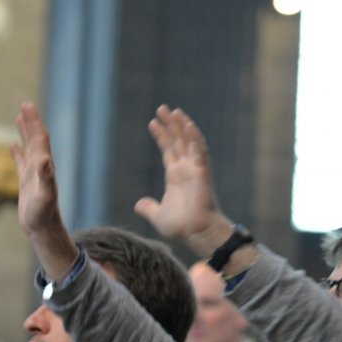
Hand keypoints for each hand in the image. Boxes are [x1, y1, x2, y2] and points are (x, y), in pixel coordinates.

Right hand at [11, 102, 78, 279]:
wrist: (43, 230)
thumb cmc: (44, 215)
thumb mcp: (45, 196)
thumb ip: (46, 177)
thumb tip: (45, 159)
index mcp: (45, 166)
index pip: (40, 138)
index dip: (34, 122)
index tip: (27, 106)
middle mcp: (41, 167)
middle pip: (36, 139)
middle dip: (31, 121)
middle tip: (25, 104)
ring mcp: (33, 174)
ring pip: (29, 148)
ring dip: (25, 132)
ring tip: (19, 117)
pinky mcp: (26, 183)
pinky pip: (21, 163)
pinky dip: (17, 152)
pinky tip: (13, 145)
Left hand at [134, 105, 234, 256]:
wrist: (196, 233)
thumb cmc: (181, 227)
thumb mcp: (158, 216)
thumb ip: (149, 208)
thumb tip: (139, 204)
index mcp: (175, 176)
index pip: (168, 150)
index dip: (161, 136)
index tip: (152, 122)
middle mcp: (186, 169)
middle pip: (178, 140)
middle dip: (170, 124)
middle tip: (161, 108)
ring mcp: (195, 169)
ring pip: (189, 141)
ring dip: (182, 125)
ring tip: (173, 111)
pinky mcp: (202, 172)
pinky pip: (199, 151)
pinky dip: (194, 137)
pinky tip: (187, 125)